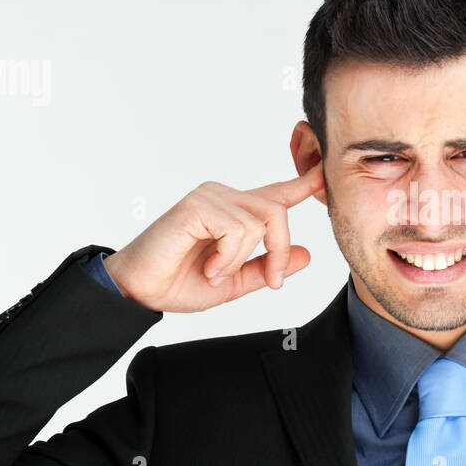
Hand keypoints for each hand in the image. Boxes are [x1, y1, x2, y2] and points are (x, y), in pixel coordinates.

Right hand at [102, 162, 323, 311]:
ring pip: (260, 222)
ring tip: (214, 271)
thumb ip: (268, 267)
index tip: (325, 174)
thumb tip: (307, 255)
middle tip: (270, 281)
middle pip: (278, 212)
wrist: (141, 291)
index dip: (304, 184)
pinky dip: (228, 256)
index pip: (276, 194)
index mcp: (235, 212)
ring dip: (242, 259)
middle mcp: (224, 197)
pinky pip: (238, 229)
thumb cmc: (178, 282)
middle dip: (280, 252)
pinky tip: (208, 265)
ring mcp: (210, 196)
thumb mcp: (234, 281)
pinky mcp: (197, 205)